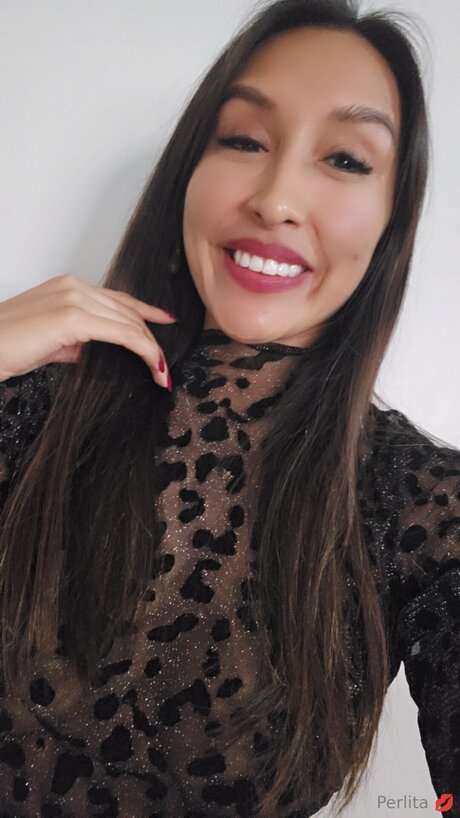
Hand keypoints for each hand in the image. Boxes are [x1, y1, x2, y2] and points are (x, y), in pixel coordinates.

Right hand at [0, 274, 175, 388]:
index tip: (165, 321)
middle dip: (151, 340)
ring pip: (130, 323)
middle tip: (164, 366)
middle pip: (129, 312)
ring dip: (151, 350)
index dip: (145, 312)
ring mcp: (74, 299)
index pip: (118, 299)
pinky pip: (122, 334)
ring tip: (162, 373)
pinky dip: (143, 351)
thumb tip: (97, 352)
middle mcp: (75, 287)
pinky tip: (153, 366)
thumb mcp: (51, 342)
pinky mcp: (73, 317)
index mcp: (69, 287)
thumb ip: (77, 342)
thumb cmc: (7, 347)